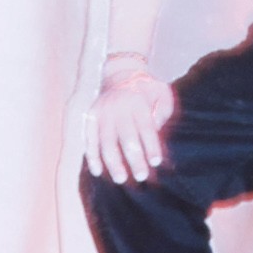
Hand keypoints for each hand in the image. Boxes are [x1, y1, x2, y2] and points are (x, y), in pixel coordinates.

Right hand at [86, 62, 175, 184]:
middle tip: (141, 177)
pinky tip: (98, 171)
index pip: (146, 128)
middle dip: (134, 159)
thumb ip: (163, 112)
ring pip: (106, 142)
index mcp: (138, 101)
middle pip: (126, 137)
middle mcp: (118, 107)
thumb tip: (157, 133)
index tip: (156, 163)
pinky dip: (92, 156)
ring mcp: (102, 112)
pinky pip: (89, 139)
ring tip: (121, 179)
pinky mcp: (90, 117)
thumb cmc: (147, 89)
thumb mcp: (162, 93)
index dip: (151, 146)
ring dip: (113, 162)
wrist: (120, 73)